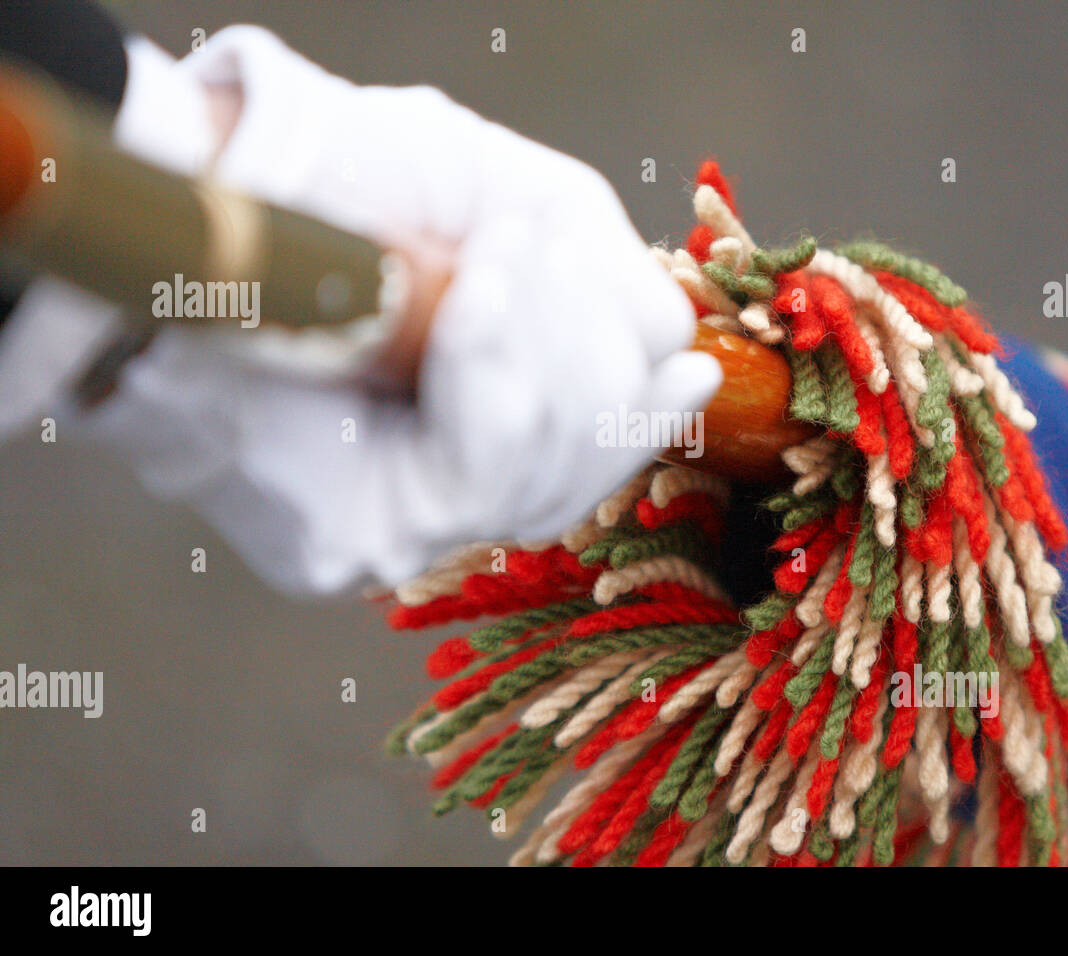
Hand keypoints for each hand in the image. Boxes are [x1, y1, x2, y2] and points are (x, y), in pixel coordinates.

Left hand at [74, 26, 720, 593]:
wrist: (219, 191)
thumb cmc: (362, 187)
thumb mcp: (524, 208)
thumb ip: (613, 284)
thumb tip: (691, 367)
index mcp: (502, 406)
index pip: (611, 439)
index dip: (649, 403)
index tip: (675, 359)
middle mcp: (460, 475)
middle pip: (591, 465)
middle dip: (593, 356)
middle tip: (529, 256)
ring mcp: (412, 517)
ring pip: (548, 482)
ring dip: (543, 354)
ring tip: (497, 265)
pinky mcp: (357, 542)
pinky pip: (477, 484)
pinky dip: (490, 378)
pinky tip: (476, 302)